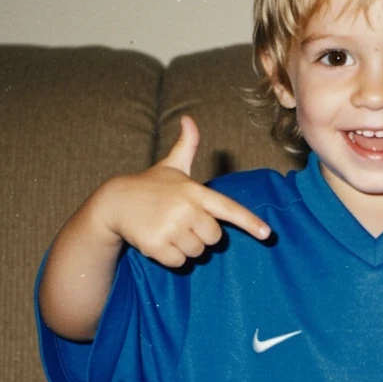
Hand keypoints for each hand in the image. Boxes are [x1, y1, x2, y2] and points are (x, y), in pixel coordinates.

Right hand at [100, 115, 269, 267]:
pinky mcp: (156, 244)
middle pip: (214, 238)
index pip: (228, 208)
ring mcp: (171, 227)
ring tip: (168, 230)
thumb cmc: (150, 186)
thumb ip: (186, 145)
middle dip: (201, 235)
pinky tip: (158, 241)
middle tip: (181, 223)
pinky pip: (179, 261)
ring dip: (185, 247)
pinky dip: (171, 257)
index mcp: (195, 191)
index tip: (267, 233)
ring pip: (197, 252)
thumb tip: (189, 119)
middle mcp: (186, 208)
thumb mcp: (171, 166)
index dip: (249, 222)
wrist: (115, 202)